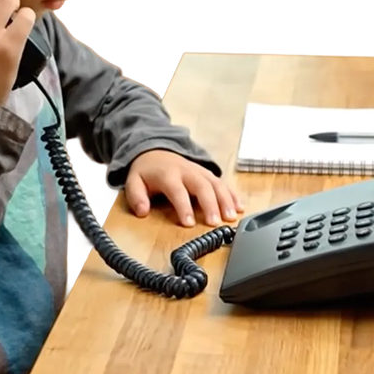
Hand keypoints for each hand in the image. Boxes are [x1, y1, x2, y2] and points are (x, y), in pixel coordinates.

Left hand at [125, 149, 244, 226]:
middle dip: (210, 204)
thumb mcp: (133, 182)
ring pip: (216, 183)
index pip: (177, 191)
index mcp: (168, 175)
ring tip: (232, 217)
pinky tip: (240, 207)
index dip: (183, 207)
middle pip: (202, 186)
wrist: (155, 150)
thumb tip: (142, 211)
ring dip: (226, 200)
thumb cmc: (146, 171)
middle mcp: (187, 171)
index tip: (190, 223)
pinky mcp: (207, 173)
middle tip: (216, 222)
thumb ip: (136, 197)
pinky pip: (222, 182)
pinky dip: (232, 194)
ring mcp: (199, 171)